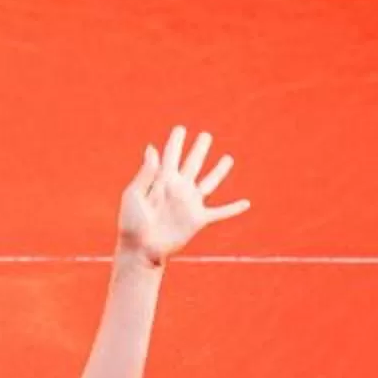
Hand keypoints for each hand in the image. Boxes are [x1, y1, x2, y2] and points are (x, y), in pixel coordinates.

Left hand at [118, 126, 247, 265]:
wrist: (140, 249)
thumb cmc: (132, 223)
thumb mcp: (134, 195)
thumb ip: (146, 173)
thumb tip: (152, 148)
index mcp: (162, 180)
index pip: (171, 155)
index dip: (175, 141)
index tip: (180, 128)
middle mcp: (179, 188)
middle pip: (193, 163)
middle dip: (199, 149)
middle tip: (206, 135)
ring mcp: (190, 203)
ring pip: (209, 183)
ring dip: (219, 171)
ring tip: (228, 158)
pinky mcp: (198, 220)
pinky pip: (220, 213)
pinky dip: (233, 209)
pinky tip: (246, 203)